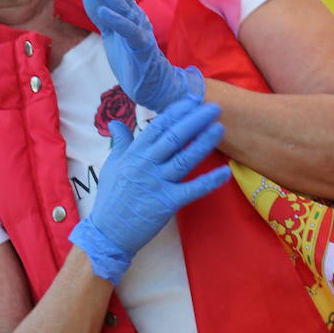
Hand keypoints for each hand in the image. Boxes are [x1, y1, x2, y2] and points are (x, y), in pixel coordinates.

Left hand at [65, 0, 203, 111]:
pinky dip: (117, 20)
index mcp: (128, 11)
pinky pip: (129, 31)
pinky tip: (103, 11)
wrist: (155, 86)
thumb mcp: (112, 32)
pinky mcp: (142, 47)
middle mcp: (135, 15)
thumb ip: (102, 13)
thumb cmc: (132, 58)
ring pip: (120, 5)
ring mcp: (140, 29)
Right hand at [69, 97, 230, 282]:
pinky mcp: (166, 203)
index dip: (176, 112)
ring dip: (203, 143)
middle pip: (173, 138)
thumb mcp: (112, 165)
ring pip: (184, 159)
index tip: (192, 99)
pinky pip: (192, 190)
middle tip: (213, 107)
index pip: (157, 127)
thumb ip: (120, 142)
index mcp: (134, 154)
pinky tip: (225, 172)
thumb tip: (117, 122)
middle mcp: (146, 165)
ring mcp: (157, 184)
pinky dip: (209, 181)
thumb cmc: (111, 197)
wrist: (108, 233)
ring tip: (219, 128)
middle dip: (194, 121)